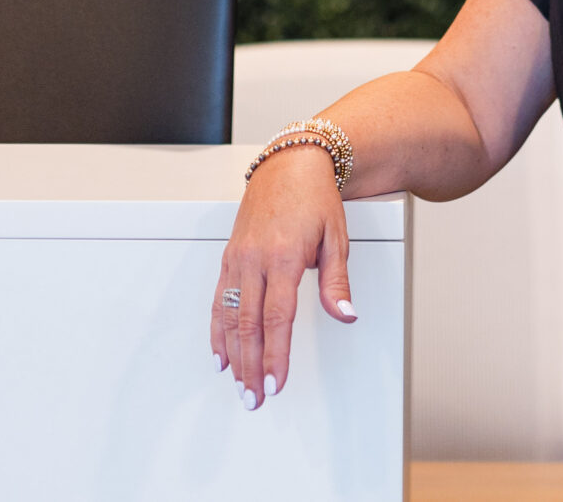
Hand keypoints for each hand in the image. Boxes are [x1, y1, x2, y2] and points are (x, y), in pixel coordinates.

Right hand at [210, 143, 357, 407]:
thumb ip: (337, 282)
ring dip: (233, 355)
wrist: (290, 165)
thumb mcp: (337, 238)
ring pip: (229, 316)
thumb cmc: (314, 198)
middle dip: (250, 366)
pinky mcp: (229, 257)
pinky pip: (218, 299)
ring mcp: (238, 258)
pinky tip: (220, 352)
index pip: (277, 318)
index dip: (274, 355)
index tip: (275, 382)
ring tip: (237, 384)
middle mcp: (255, 259)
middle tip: (254, 398)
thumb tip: (345, 315)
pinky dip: (217, 330)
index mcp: (284, 256)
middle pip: (249, 324)